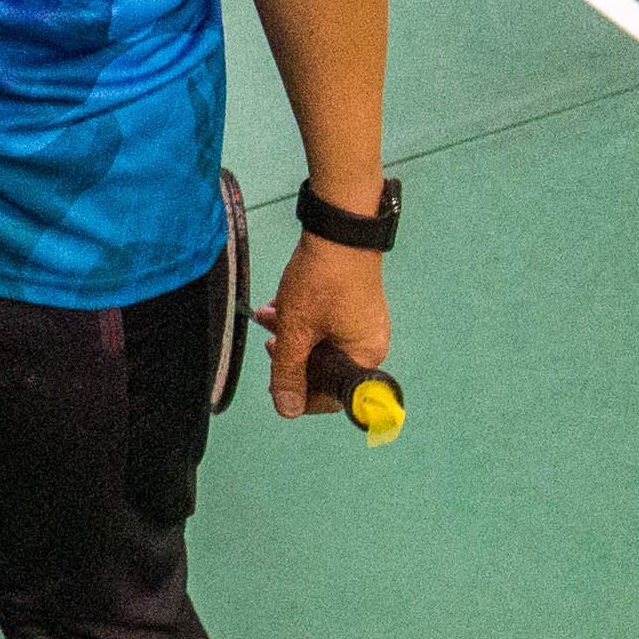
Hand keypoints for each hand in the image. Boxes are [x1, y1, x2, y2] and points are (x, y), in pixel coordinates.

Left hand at [260, 231, 390, 420]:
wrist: (338, 228)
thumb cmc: (322, 280)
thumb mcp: (296, 331)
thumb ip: (289, 372)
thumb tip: (288, 410)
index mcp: (364, 357)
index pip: (332, 396)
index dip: (300, 394)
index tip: (276, 384)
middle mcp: (369, 344)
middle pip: (325, 368)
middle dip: (291, 357)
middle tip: (272, 344)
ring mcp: (363, 323)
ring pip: (321, 343)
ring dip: (291, 335)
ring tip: (269, 318)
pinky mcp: (354, 305)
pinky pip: (326, 324)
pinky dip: (302, 319)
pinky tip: (279, 306)